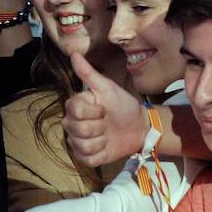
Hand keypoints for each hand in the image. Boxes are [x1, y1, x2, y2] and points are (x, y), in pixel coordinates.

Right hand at [62, 52, 149, 167]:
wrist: (139, 126)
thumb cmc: (123, 105)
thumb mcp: (108, 88)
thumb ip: (88, 73)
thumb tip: (73, 53)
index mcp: (75, 107)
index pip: (75, 111)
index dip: (93, 112)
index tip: (104, 109)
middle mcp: (72, 125)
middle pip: (77, 129)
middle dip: (99, 126)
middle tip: (107, 122)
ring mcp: (77, 142)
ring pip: (82, 145)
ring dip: (101, 140)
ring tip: (108, 134)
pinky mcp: (86, 158)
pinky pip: (87, 159)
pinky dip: (100, 154)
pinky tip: (106, 146)